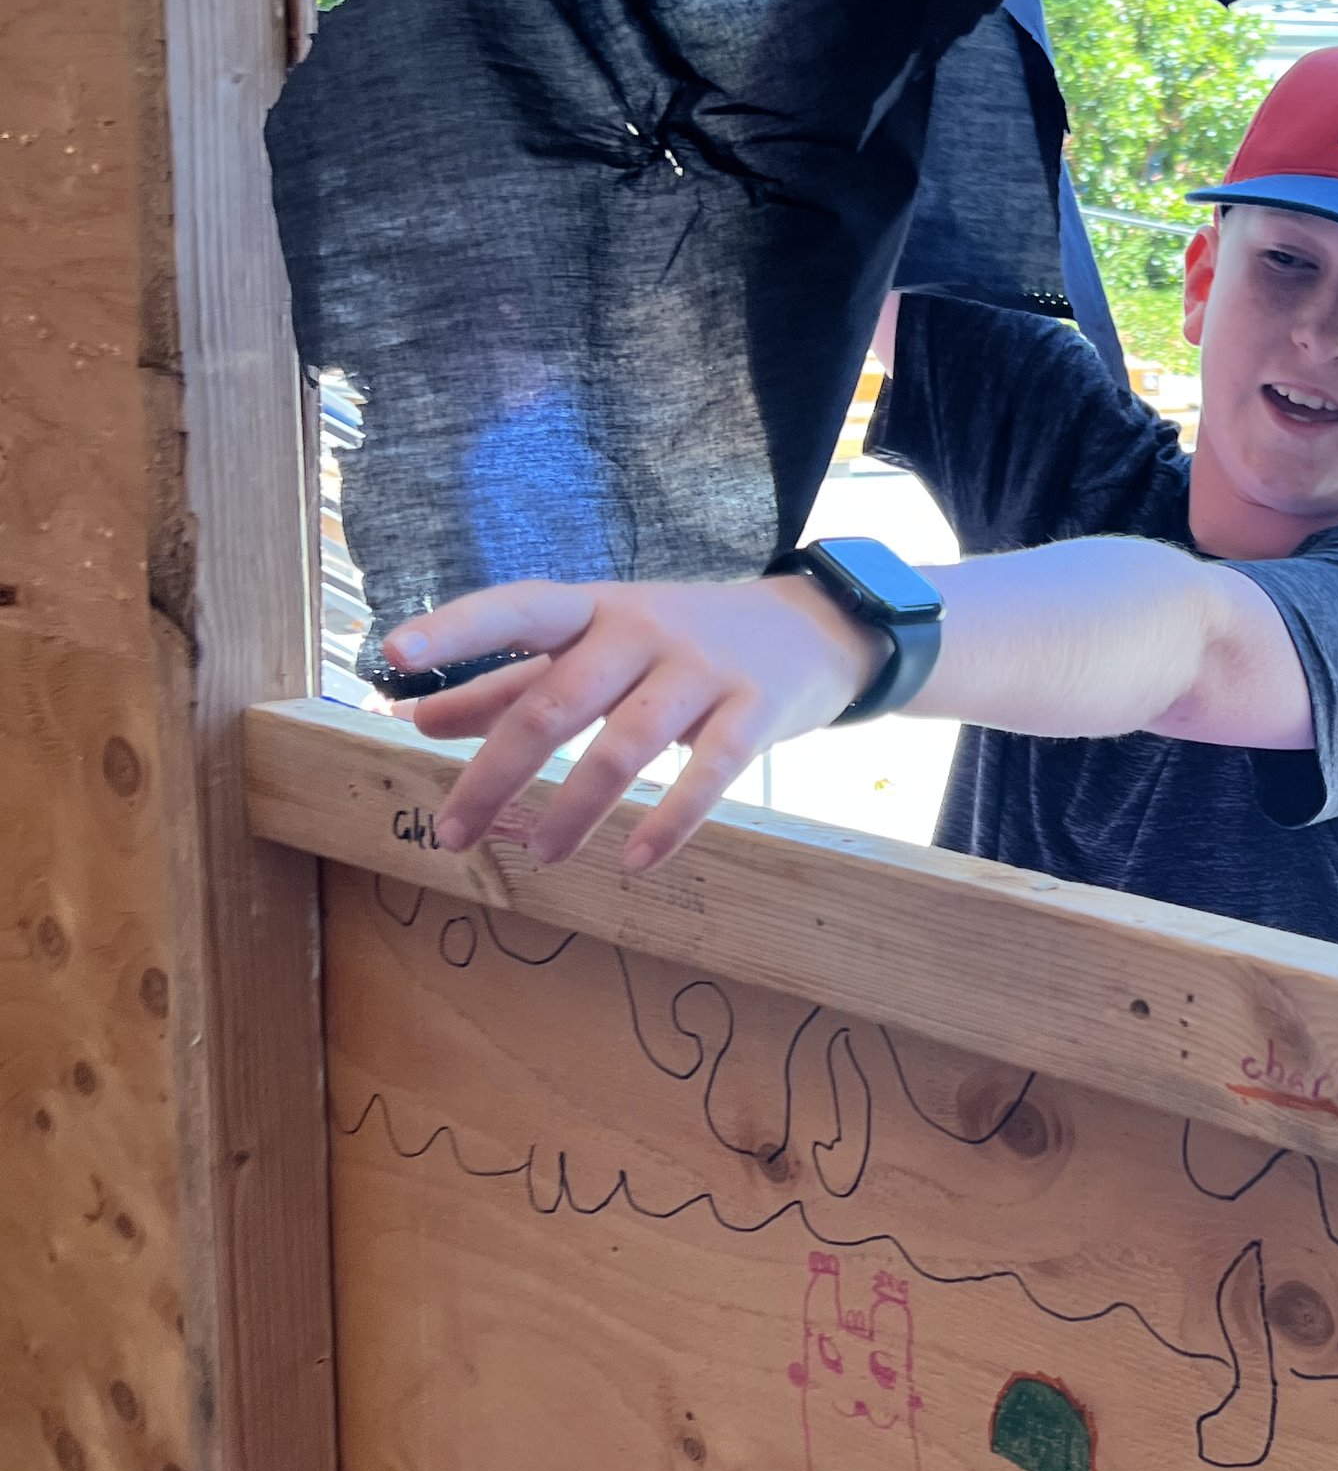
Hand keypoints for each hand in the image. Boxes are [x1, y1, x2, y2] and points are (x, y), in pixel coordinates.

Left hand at [381, 575, 884, 871]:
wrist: (812, 629)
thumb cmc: (679, 643)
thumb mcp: (595, 649)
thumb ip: (509, 684)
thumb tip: (416, 719)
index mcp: (593, 610)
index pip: (517, 611)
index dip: (457, 631)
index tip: (393, 657)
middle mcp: (642, 629)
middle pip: (557, 701)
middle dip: (496, 773)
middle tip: (450, 834)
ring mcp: (703, 668)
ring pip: (626, 744)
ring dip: (575, 806)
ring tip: (539, 855)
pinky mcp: (757, 708)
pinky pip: (712, 771)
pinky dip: (671, 820)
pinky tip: (637, 860)